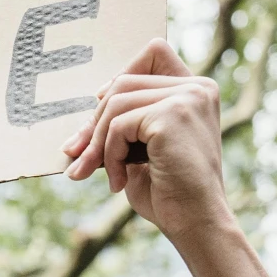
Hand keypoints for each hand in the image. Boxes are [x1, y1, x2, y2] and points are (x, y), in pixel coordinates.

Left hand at [61, 39, 230, 244]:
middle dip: (95, 122)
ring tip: (97, 172)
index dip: (122, 75)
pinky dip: (110, 154)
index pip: (153, 52)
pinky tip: (118, 181)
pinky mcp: (173, 114)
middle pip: (123, 80)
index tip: (104, 113)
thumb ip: (125, 121)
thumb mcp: (142, 149)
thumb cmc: (170, 194)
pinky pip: (119, 124)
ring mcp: (188, 98)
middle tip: (79, 157)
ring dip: (98, 143)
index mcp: (196, 90)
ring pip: (116, 102)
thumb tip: (82, 119)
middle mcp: (198, 87)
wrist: (195, 225)